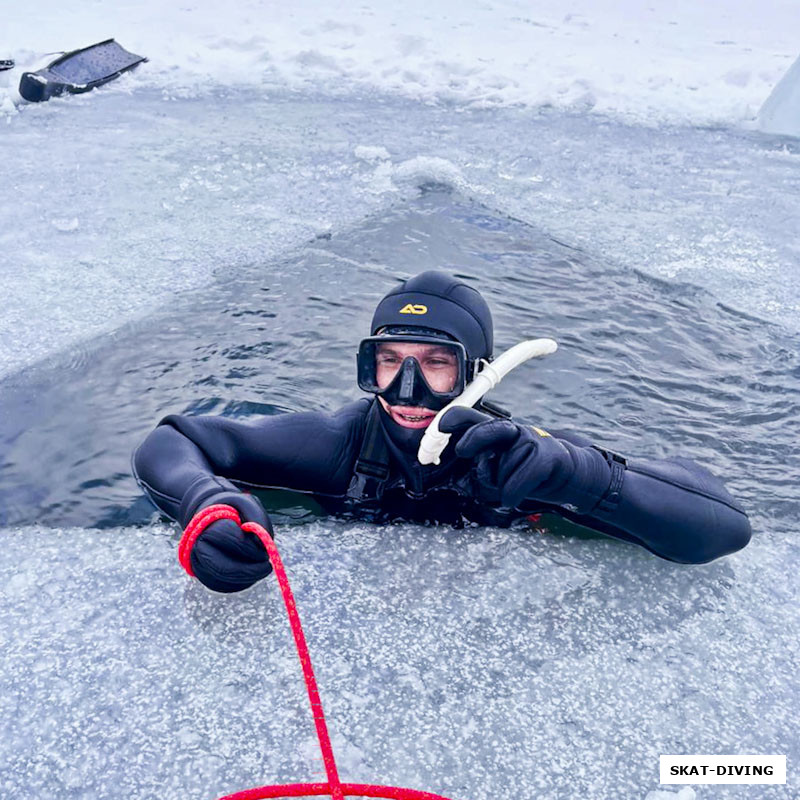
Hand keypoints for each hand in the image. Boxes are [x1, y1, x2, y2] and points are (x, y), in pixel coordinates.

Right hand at [186, 488, 273, 592]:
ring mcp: (198, 564)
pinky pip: (222, 585)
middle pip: (223, 568)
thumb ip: (257, 519)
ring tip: (261, 568)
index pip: (227, 541)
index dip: (248, 548)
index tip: (265, 551)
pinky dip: (240, 582)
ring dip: (246, 578)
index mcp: (205, 525)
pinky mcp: (204, 575)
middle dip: (249, 571)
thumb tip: (262, 546)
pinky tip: (252, 573)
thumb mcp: (246, 502)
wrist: (211, 514)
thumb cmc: (232, 508)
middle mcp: (196, 546)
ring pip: (223, 581)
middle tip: (267, 567)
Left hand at [439, 407, 576, 508]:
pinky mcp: (547, 456)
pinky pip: (518, 480)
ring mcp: (530, 441)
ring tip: (513, 483)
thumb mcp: (498, 462)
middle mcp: (512, 432)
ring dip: (502, 483)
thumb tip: (449, 467)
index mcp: (496, 432)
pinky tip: (512, 498)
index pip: (472, 417)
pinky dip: (512, 493)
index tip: (440, 428)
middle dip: (473, 438)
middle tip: (462, 450)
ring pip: (502, 467)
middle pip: (488, 429)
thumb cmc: (526, 468)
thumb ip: (477, 462)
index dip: (454, 419)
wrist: (567, 471)